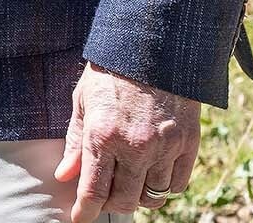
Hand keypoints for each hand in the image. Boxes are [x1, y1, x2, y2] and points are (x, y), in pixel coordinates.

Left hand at [53, 64, 198, 218]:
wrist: (153, 46)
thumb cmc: (111, 73)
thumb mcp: (83, 102)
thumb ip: (74, 142)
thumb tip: (65, 176)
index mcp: (103, 135)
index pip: (94, 191)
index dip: (86, 211)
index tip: (80, 218)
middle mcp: (135, 147)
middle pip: (125, 200)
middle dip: (112, 204)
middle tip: (106, 196)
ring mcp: (165, 147)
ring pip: (153, 196)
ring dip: (140, 196)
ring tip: (130, 183)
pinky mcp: (188, 143)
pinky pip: (177, 184)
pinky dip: (165, 187)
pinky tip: (154, 175)